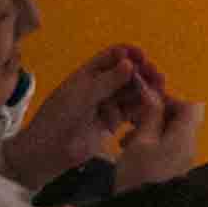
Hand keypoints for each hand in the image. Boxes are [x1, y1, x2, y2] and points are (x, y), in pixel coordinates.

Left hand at [0, 47, 156, 191]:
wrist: (47, 152)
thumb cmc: (59, 118)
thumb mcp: (82, 96)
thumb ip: (107, 81)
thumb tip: (130, 62)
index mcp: (89, 74)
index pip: (113, 56)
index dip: (129, 54)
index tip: (143, 57)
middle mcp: (101, 86)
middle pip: (127, 73)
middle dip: (143, 73)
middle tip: (157, 77)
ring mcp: (107, 104)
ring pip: (132, 91)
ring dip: (146, 90)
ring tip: (159, 92)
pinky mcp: (113, 122)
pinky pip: (132, 111)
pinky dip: (143, 107)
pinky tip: (153, 107)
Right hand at [125, 94, 206, 187]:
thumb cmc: (139, 175)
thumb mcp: (140, 142)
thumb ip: (150, 116)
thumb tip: (154, 94)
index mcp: (186, 136)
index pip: (191, 106)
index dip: (170, 100)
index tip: (147, 103)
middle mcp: (190, 147)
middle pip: (181, 120)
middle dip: (156, 117)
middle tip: (132, 122)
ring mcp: (183, 161)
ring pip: (171, 135)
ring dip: (149, 132)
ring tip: (125, 141)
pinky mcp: (173, 173)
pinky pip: (167, 150)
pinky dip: (151, 146)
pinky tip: (130, 154)